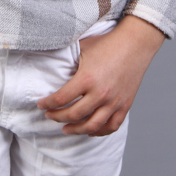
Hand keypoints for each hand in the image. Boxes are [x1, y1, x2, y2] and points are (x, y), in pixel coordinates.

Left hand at [37, 15, 164, 135]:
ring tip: (66, 128)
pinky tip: (90, 130)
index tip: (41, 105)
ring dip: (76, 129)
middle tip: (49, 115)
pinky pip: (111, 126)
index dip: (47, 104)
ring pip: (92, 126)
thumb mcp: (83, 47)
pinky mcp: (125, 105)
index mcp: (87, 78)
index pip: (61, 99)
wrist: (135, 43)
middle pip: (73, 115)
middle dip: (57, 117)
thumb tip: (49, 62)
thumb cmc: (107, 43)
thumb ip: (67, 59)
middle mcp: (100, 93)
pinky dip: (99, 131)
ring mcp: (114, 102)